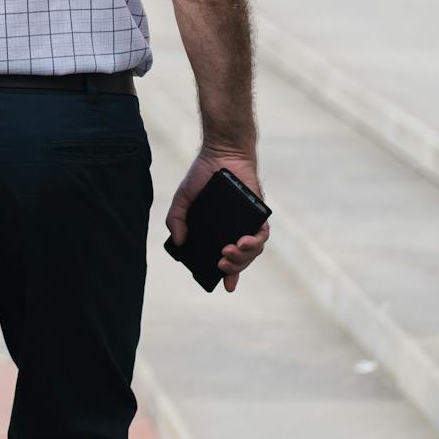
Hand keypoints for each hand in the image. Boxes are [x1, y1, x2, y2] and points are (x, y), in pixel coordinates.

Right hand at [166, 149, 269, 292]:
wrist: (221, 153)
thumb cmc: (203, 175)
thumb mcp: (183, 199)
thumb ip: (176, 219)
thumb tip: (179, 241)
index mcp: (218, 231)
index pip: (226, 257)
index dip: (228, 274)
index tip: (226, 286)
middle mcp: (235, 230)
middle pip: (241, 258)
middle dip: (233, 266)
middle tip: (221, 264)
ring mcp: (248, 223)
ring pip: (253, 250)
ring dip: (243, 257)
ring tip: (229, 252)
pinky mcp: (259, 214)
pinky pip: (262, 234)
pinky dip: (255, 242)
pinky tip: (244, 241)